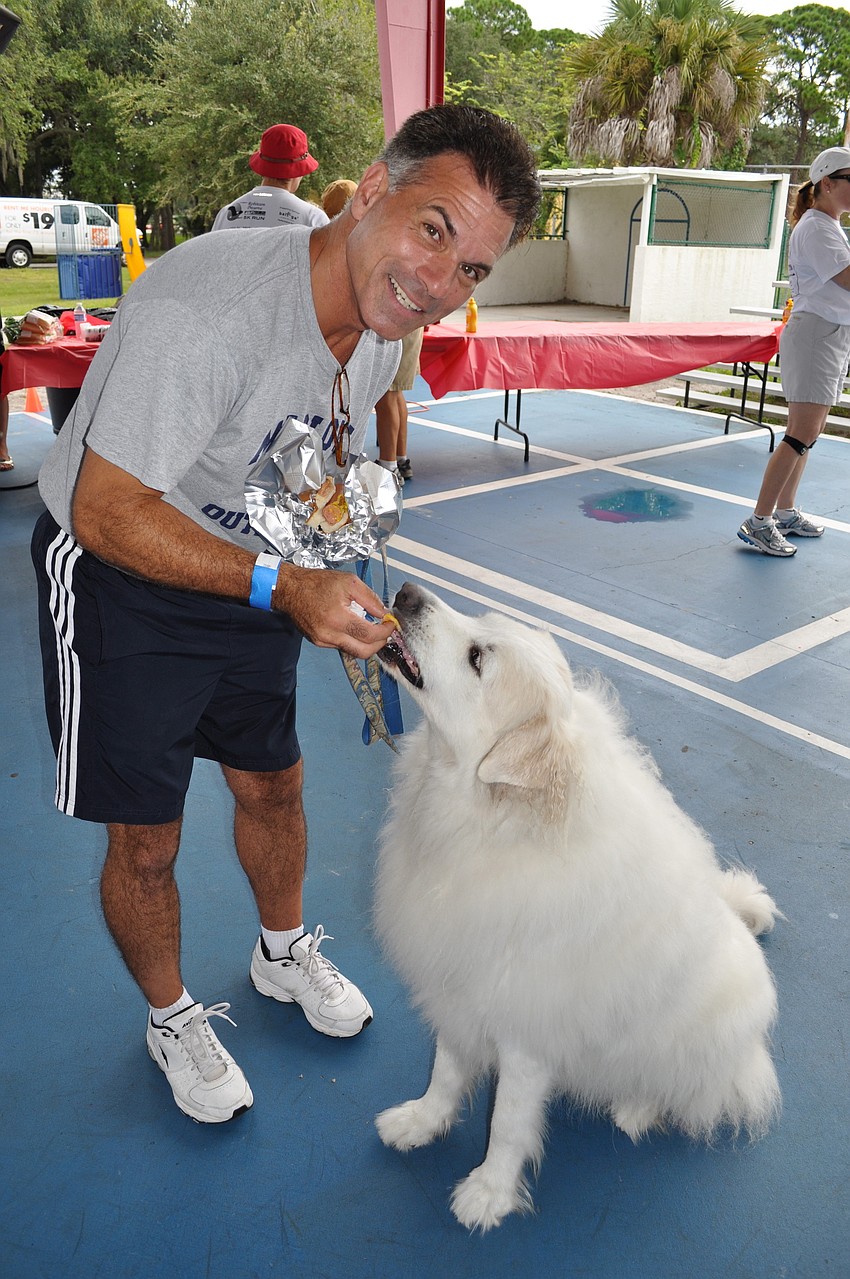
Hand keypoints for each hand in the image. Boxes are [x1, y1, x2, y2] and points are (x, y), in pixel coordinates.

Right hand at [274, 565, 396, 657]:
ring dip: (366, 643)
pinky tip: (353, 627)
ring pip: (353, 651)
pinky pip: (341, 646)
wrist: (290, 589)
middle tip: (384, 632)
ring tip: (370, 628)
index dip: (385, 631)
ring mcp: (322, 641)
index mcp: (337, 618)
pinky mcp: (318, 642)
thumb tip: (383, 613)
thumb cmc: (316, 583)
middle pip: (363, 652)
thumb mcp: (349, 582)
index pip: (369, 635)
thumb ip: (370, 598)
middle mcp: (328, 634)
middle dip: (379, 644)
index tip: (390, 624)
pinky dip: (352, 640)